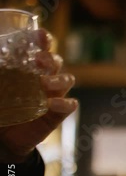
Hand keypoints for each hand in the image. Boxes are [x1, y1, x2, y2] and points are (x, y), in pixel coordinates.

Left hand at [0, 29, 77, 162]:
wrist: (3, 139)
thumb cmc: (0, 108)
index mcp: (30, 68)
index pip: (41, 49)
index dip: (44, 40)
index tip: (39, 36)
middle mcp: (45, 78)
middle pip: (57, 62)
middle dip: (51, 59)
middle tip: (38, 60)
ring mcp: (54, 95)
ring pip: (67, 80)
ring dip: (59, 79)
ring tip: (44, 83)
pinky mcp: (57, 114)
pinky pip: (69, 105)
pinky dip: (64, 103)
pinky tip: (51, 104)